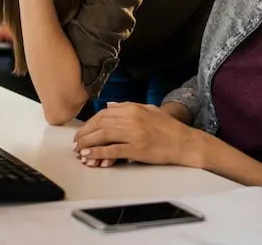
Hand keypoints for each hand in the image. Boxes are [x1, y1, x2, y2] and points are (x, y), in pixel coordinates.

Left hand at [73, 103, 198, 167]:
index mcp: (133, 109)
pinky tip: (90, 155)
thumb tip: (109, 105)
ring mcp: (134, 134)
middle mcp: (131, 119)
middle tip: (76, 142)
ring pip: (103, 136)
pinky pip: (113, 150)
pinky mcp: (137, 149)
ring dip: (87, 143)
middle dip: (85, 133)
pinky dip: (98, 152)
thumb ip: (128, 106)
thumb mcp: (149, 110)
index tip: (83, 130)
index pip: (103, 114)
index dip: (90, 123)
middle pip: (100, 124)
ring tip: (79, 150)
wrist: (185, 142)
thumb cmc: (169, 128)